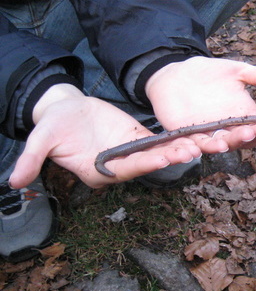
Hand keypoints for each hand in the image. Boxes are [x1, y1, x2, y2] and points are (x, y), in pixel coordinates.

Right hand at [9, 84, 200, 188]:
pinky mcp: (138, 139)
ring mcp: (130, 153)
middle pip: (148, 163)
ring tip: (202, 142)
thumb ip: (32, 158)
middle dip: (171, 157)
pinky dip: (177, 138)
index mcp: (98, 171)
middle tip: (193, 150)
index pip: (125, 170)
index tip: (163, 158)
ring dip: (180, 149)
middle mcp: (118, 166)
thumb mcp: (41, 139)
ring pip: (158, 153)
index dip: (144, 164)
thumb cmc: (54, 124)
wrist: (64, 109)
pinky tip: (196, 134)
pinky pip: (160, 140)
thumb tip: (13, 181)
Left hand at [145, 57, 255, 151]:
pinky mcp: (184, 135)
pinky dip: (188, 151)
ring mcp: (206, 134)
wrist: (179, 73)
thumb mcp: (237, 71)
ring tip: (224, 144)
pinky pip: (187, 146)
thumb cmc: (211, 74)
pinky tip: (192, 152)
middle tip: (255, 132)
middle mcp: (227, 130)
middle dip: (248, 137)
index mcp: (243, 118)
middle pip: (240, 140)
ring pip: (215, 145)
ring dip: (221, 146)